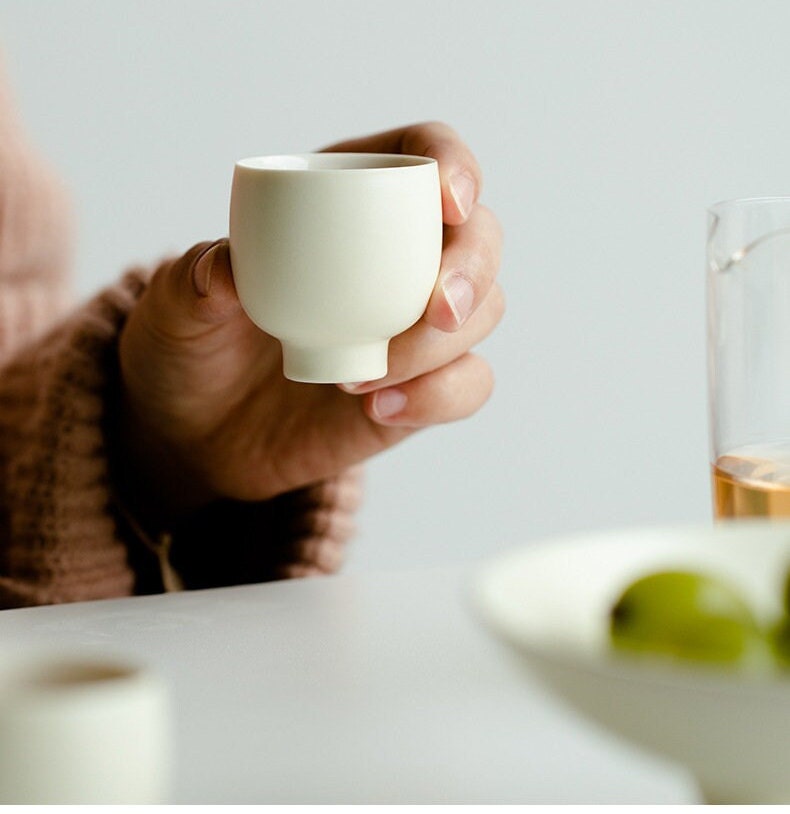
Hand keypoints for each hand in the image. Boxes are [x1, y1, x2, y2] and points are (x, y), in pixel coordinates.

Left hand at [118, 122, 503, 523]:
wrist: (201, 432)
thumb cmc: (193, 351)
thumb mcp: (175, 311)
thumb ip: (191, 282)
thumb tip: (226, 270)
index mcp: (345, 203)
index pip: (422, 158)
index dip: (454, 166)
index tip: (448, 201)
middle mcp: (396, 258)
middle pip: (479, 238)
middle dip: (472, 269)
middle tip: (435, 310)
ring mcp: (415, 325)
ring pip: (484, 312)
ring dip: (445, 344)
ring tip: (366, 379)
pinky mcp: (423, 385)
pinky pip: (468, 385)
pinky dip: (441, 396)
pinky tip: (381, 410)